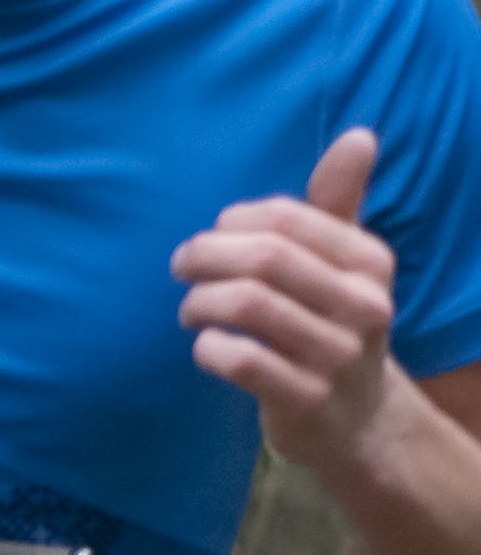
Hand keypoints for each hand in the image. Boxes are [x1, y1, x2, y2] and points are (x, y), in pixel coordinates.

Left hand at [177, 129, 412, 475]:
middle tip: (182, 267)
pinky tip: (207, 347)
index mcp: (370, 262)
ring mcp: (337, 356)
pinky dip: (207, 349)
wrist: (357, 419)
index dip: (233, 222)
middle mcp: (364, 305)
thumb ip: (339, 201)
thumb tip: (358, 135)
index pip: (288, 218)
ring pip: (247, 305)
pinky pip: (240, 360)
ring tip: (191, 309)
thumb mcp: (344, 263)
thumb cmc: (332, 322)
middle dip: (205, 255)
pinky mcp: (307, 399)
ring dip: (199, 302)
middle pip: (264, 258)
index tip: (214, 235)